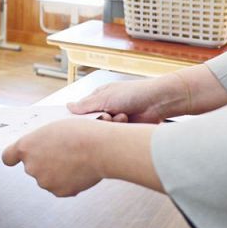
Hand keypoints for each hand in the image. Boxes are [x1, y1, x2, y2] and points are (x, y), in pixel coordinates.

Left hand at [2, 118, 103, 196]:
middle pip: (32, 166)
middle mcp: (31, 166)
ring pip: (47, 177)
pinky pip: (60, 186)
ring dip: (56, 171)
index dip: (13, 157)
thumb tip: (42, 148)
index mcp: (27, 146)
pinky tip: (78, 169)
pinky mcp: (59, 192)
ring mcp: (45, 181)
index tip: (18, 156)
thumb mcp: (53, 127)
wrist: (100, 148)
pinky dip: (68, 180)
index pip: (8, 157)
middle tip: (61, 151)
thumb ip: (41, 140)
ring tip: (73, 159)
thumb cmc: (79, 132)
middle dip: (43, 161)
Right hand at [68, 77, 184, 122]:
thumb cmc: (134, 92)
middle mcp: (106, 109)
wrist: (158, 102)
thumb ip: (86, 105)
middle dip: (98, 121)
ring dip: (111, 124)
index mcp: (99, 98)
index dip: (80, 117)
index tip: (78, 122)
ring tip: (121, 115)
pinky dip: (119, 128)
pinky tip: (125, 121)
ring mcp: (116, 120)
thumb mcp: (105, 97)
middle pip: (92, 122)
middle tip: (106, 116)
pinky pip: (115, 135)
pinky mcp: (124, 130)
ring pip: (104, 130)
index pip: (82, 110)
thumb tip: (69, 106)